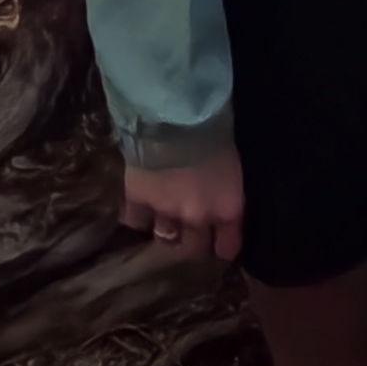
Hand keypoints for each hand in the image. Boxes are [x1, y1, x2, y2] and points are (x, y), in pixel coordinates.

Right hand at [118, 142, 247, 261]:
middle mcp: (197, 219)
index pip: (227, 248)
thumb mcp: (232, 164)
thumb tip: (219, 197)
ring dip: (165, 230)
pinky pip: (134, 221)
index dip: (222, 246)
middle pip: (192, 249)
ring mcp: (165, 213)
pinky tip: (139, 206)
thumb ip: (225, 190)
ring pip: (163, 238)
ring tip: (163, 219)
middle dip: (191, 242)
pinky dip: (137, 216)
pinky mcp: (137, 201)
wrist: (178, 116)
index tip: (219, 243)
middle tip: (188, 232)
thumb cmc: (216, 130)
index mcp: (227, 210)